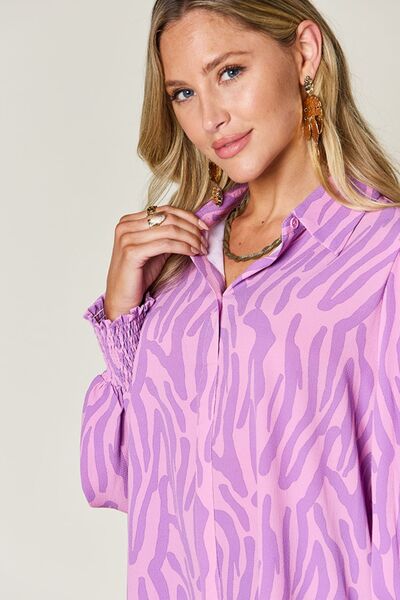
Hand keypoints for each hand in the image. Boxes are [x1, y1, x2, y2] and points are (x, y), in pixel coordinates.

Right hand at [103, 204, 208, 319]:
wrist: (121, 298)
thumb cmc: (137, 275)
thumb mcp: (154, 250)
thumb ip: (166, 236)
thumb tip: (193, 227)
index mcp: (129, 221)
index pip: (165, 210)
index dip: (188, 216)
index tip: (204, 227)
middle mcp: (125, 226)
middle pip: (168, 217)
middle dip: (191, 228)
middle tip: (205, 240)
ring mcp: (127, 238)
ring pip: (169, 230)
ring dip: (190, 238)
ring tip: (201, 248)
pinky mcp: (132, 252)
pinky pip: (165, 244)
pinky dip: (183, 247)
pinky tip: (192, 253)